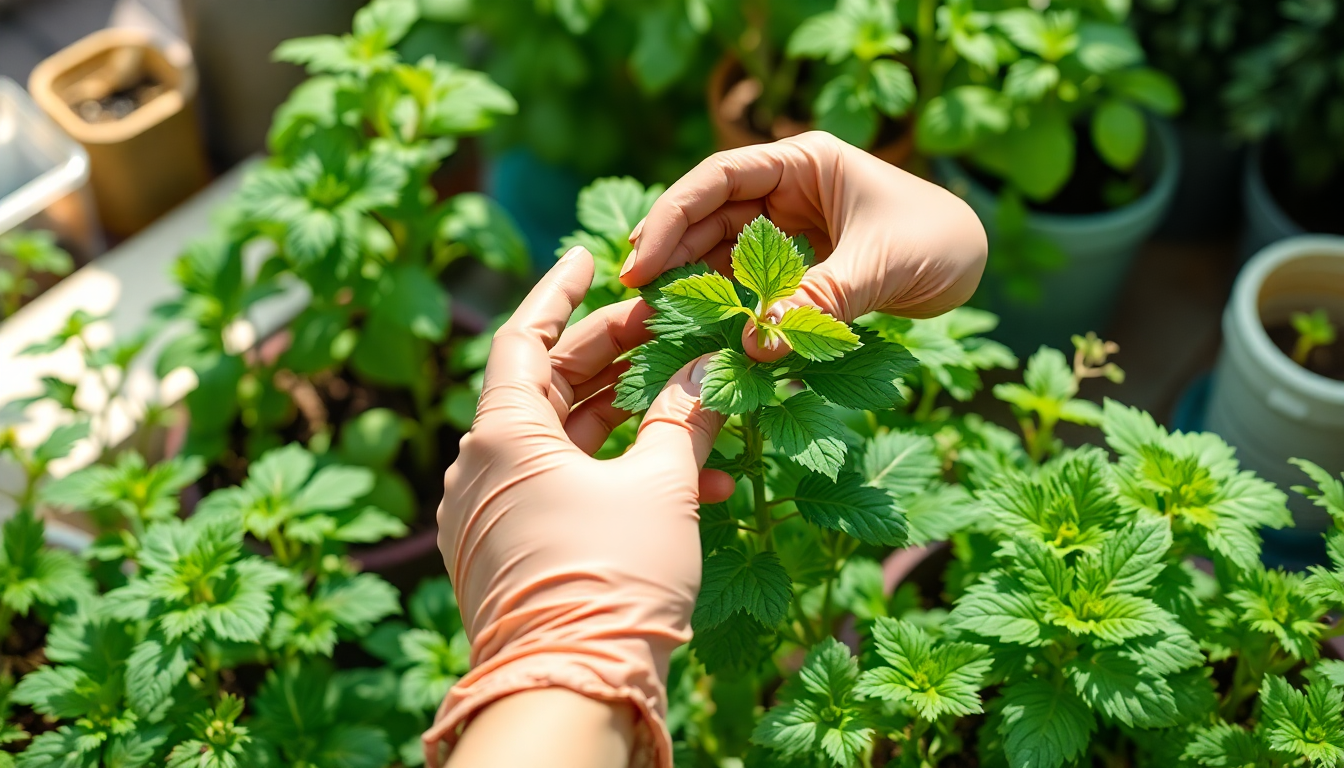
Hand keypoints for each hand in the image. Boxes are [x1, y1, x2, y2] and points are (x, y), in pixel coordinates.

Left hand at [424, 248, 732, 767]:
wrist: (572, 693)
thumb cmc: (612, 579)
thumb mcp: (662, 487)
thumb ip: (683, 419)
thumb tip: (708, 375)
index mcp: (500, 435)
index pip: (521, 337)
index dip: (559, 292)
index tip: (591, 258)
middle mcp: (481, 469)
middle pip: (546, 386)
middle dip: (611, 356)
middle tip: (665, 329)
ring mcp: (491, 516)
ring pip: (563, 442)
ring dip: (628, 420)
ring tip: (692, 402)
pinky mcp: (512, 554)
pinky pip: (564, 491)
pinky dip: (617, 476)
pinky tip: (694, 484)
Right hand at [621, 131, 986, 358]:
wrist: (976, 263)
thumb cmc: (938, 242)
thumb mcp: (880, 267)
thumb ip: (819, 303)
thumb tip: (756, 346)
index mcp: (803, 163)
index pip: (719, 178)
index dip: (673, 216)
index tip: (641, 260)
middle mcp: (786, 190)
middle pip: (709, 215)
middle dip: (671, 252)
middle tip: (635, 297)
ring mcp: (787, 228)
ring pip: (721, 252)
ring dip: (693, 282)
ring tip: (657, 319)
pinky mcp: (795, 266)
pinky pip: (747, 283)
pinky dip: (726, 306)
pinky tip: (701, 331)